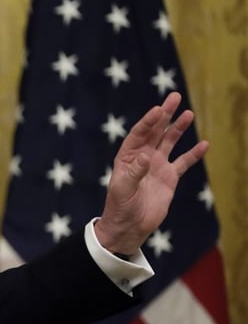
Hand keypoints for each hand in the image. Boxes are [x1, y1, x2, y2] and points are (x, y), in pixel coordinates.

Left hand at [95, 92, 207, 255]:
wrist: (129, 227)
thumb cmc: (120, 207)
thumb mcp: (123, 190)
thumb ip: (134, 173)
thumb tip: (146, 156)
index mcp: (127, 157)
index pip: (139, 134)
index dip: (149, 121)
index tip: (159, 109)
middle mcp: (143, 158)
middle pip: (155, 131)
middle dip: (165, 115)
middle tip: (175, 96)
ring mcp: (157, 166)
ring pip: (169, 142)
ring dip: (178, 128)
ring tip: (189, 113)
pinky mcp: (169, 178)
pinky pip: (183, 162)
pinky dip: (193, 154)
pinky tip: (204, 144)